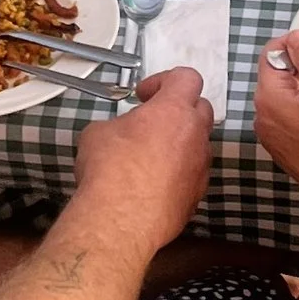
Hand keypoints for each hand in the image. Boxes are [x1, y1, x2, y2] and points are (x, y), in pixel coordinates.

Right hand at [71, 67, 215, 248]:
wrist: (120, 221)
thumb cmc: (109, 171)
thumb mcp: (98, 133)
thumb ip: (118, 124)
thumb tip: (118, 133)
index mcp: (173, 110)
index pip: (187, 78)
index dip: (165, 80)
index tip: (146, 95)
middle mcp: (194, 136)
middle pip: (201, 109)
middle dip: (178, 110)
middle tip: (151, 121)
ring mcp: (200, 168)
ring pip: (198, 145)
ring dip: (179, 144)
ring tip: (149, 157)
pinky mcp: (196, 196)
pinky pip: (192, 175)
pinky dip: (177, 174)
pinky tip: (151, 185)